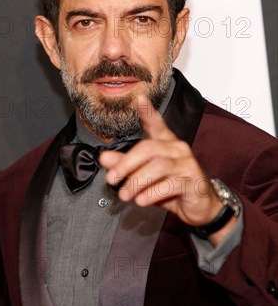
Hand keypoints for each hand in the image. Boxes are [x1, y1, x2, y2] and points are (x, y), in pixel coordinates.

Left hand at [99, 95, 236, 241]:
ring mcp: (187, 164)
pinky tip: (141, 200)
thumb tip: (104, 157)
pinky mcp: (193, 181)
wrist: (200, 207)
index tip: (139, 98)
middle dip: (126, 163)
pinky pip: (169, 185)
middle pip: (148, 148)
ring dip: (137, 181)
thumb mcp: (145, 176)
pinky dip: (151, 193)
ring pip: (158, 166)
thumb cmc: (171, 187)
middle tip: (112, 178)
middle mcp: (178, 150)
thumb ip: (125, 165)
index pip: (156, 124)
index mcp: (166, 143)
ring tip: (124, 194)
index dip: (148, 112)